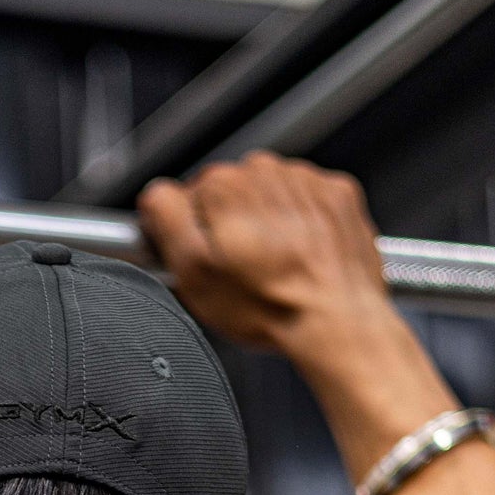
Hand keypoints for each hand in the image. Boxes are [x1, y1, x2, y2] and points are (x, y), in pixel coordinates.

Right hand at [137, 153, 390, 353]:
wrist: (338, 322)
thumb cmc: (270, 306)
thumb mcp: (192, 272)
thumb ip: (165, 219)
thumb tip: (156, 196)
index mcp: (223, 186)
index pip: (187, 197)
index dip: (191, 234)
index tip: (204, 260)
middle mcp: (264, 172)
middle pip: (230, 196)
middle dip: (231, 229)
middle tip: (242, 273)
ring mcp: (304, 180)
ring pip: (269, 198)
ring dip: (267, 227)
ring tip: (276, 270)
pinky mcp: (335, 195)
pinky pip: (306, 203)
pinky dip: (302, 227)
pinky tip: (301, 259)